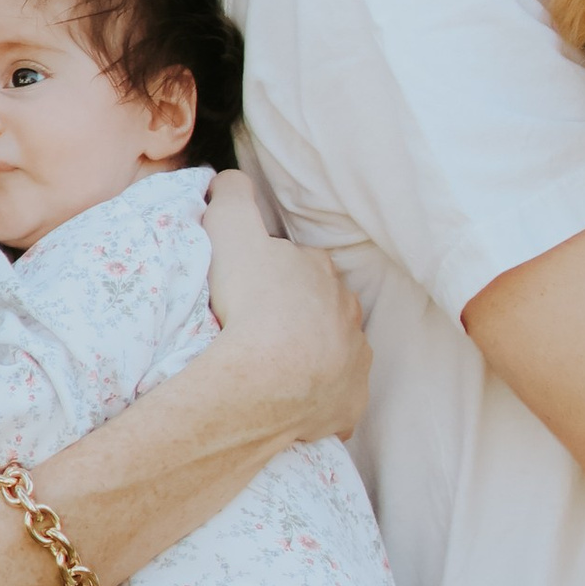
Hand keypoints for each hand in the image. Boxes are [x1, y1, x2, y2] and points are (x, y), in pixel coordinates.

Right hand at [203, 175, 370, 445]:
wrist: (267, 380)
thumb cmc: (251, 301)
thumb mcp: (231, 229)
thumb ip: (233, 196)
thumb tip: (231, 179)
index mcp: (322, 271)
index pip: (301, 264)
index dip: (274, 273)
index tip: (249, 287)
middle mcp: (348, 314)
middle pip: (323, 308)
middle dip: (300, 315)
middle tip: (259, 330)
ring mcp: (353, 362)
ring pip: (336, 352)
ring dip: (313, 357)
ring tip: (275, 369)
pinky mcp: (349, 405)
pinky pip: (337, 401)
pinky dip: (320, 401)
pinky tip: (294, 406)